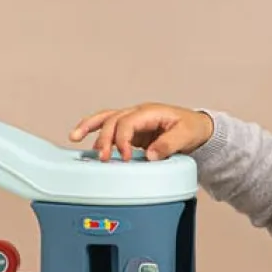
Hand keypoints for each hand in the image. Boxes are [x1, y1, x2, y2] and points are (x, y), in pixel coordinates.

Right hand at [69, 103, 213, 161]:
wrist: (197, 128)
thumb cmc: (192, 129)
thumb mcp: (186, 135)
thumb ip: (168, 145)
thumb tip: (149, 156)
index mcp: (150, 112)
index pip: (127, 122)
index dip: (122, 140)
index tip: (126, 158)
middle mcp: (137, 113)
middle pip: (113, 120)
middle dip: (105, 139)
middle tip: (104, 159)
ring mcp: (132, 121)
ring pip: (105, 119)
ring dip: (89, 127)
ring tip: (74, 137)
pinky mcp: (130, 131)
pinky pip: (107, 127)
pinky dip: (93, 131)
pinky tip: (81, 138)